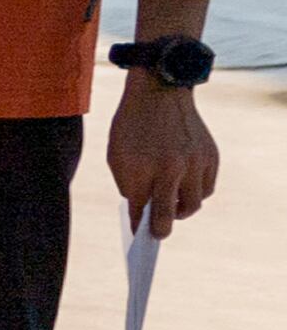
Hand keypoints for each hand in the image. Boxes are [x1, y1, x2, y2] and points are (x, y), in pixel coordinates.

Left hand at [111, 80, 219, 233]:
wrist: (159, 92)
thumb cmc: (131, 127)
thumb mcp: (118, 156)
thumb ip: (129, 187)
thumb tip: (142, 215)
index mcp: (143, 167)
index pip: (142, 209)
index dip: (140, 226)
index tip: (140, 237)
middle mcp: (172, 166)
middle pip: (172, 213)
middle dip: (163, 228)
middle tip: (158, 232)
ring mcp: (195, 161)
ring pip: (194, 204)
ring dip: (181, 209)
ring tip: (170, 205)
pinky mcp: (211, 156)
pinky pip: (207, 188)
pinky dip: (195, 193)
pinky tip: (183, 188)